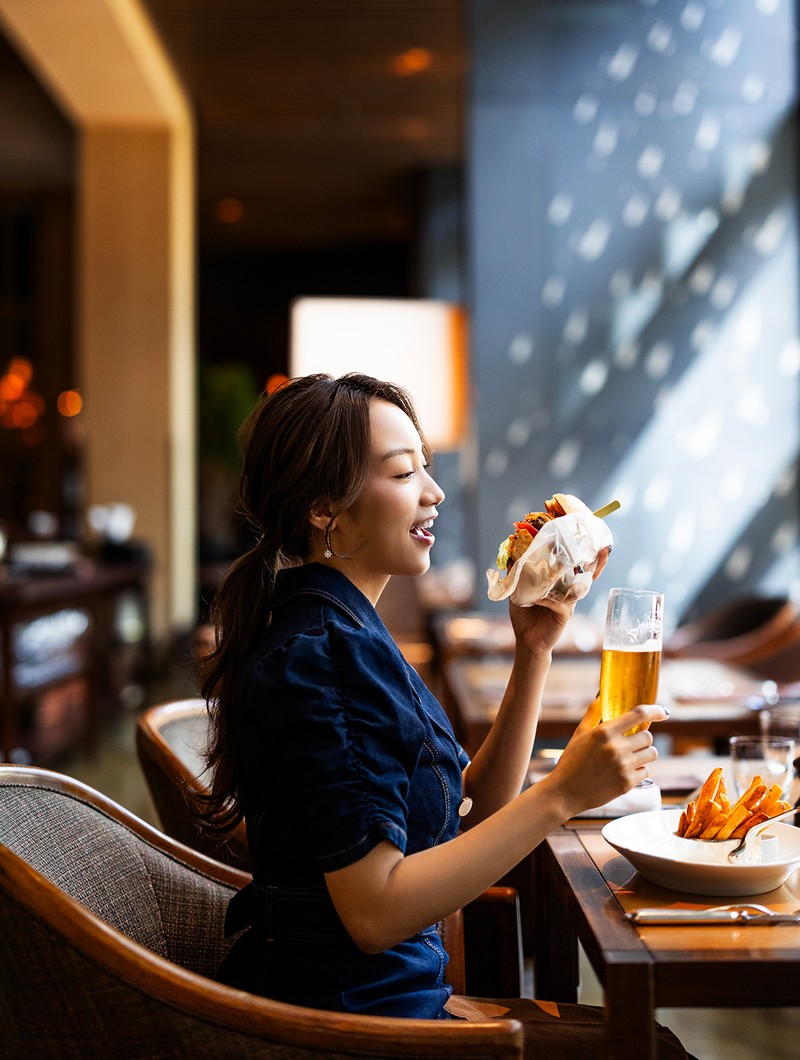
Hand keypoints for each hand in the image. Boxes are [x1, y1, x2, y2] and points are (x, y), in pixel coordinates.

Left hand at [508, 544, 610, 656]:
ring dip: (583, 574)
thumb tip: (512, 555)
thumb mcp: (518, 591)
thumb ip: (518, 575)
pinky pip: (559, 602)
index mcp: (559, 584)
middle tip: (603, 547)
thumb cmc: (525, 615)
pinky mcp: (565, 614)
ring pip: (579, 585)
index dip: (581, 554)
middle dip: (596, 561)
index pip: (572, 567)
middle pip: (586, 574)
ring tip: (590, 564)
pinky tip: (537, 598)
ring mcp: (569, 602)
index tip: (586, 539)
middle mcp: (567, 591)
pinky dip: (547, 598)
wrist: (526, 640)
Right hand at [549, 703, 666, 814]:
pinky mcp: (627, 783)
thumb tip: (601, 696)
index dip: (655, 711)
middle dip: (642, 738)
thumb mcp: (579, 733)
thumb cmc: (572, 760)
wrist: (565, 791)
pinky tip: (623, 772)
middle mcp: (616, 748)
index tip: (662, 712)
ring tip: (629, 757)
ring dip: (644, 754)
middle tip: (631, 743)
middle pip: (648, 736)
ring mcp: (623, 766)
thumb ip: (593, 713)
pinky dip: (638, 770)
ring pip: (651, 754)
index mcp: (604, 732)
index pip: (639, 714)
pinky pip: (645, 771)